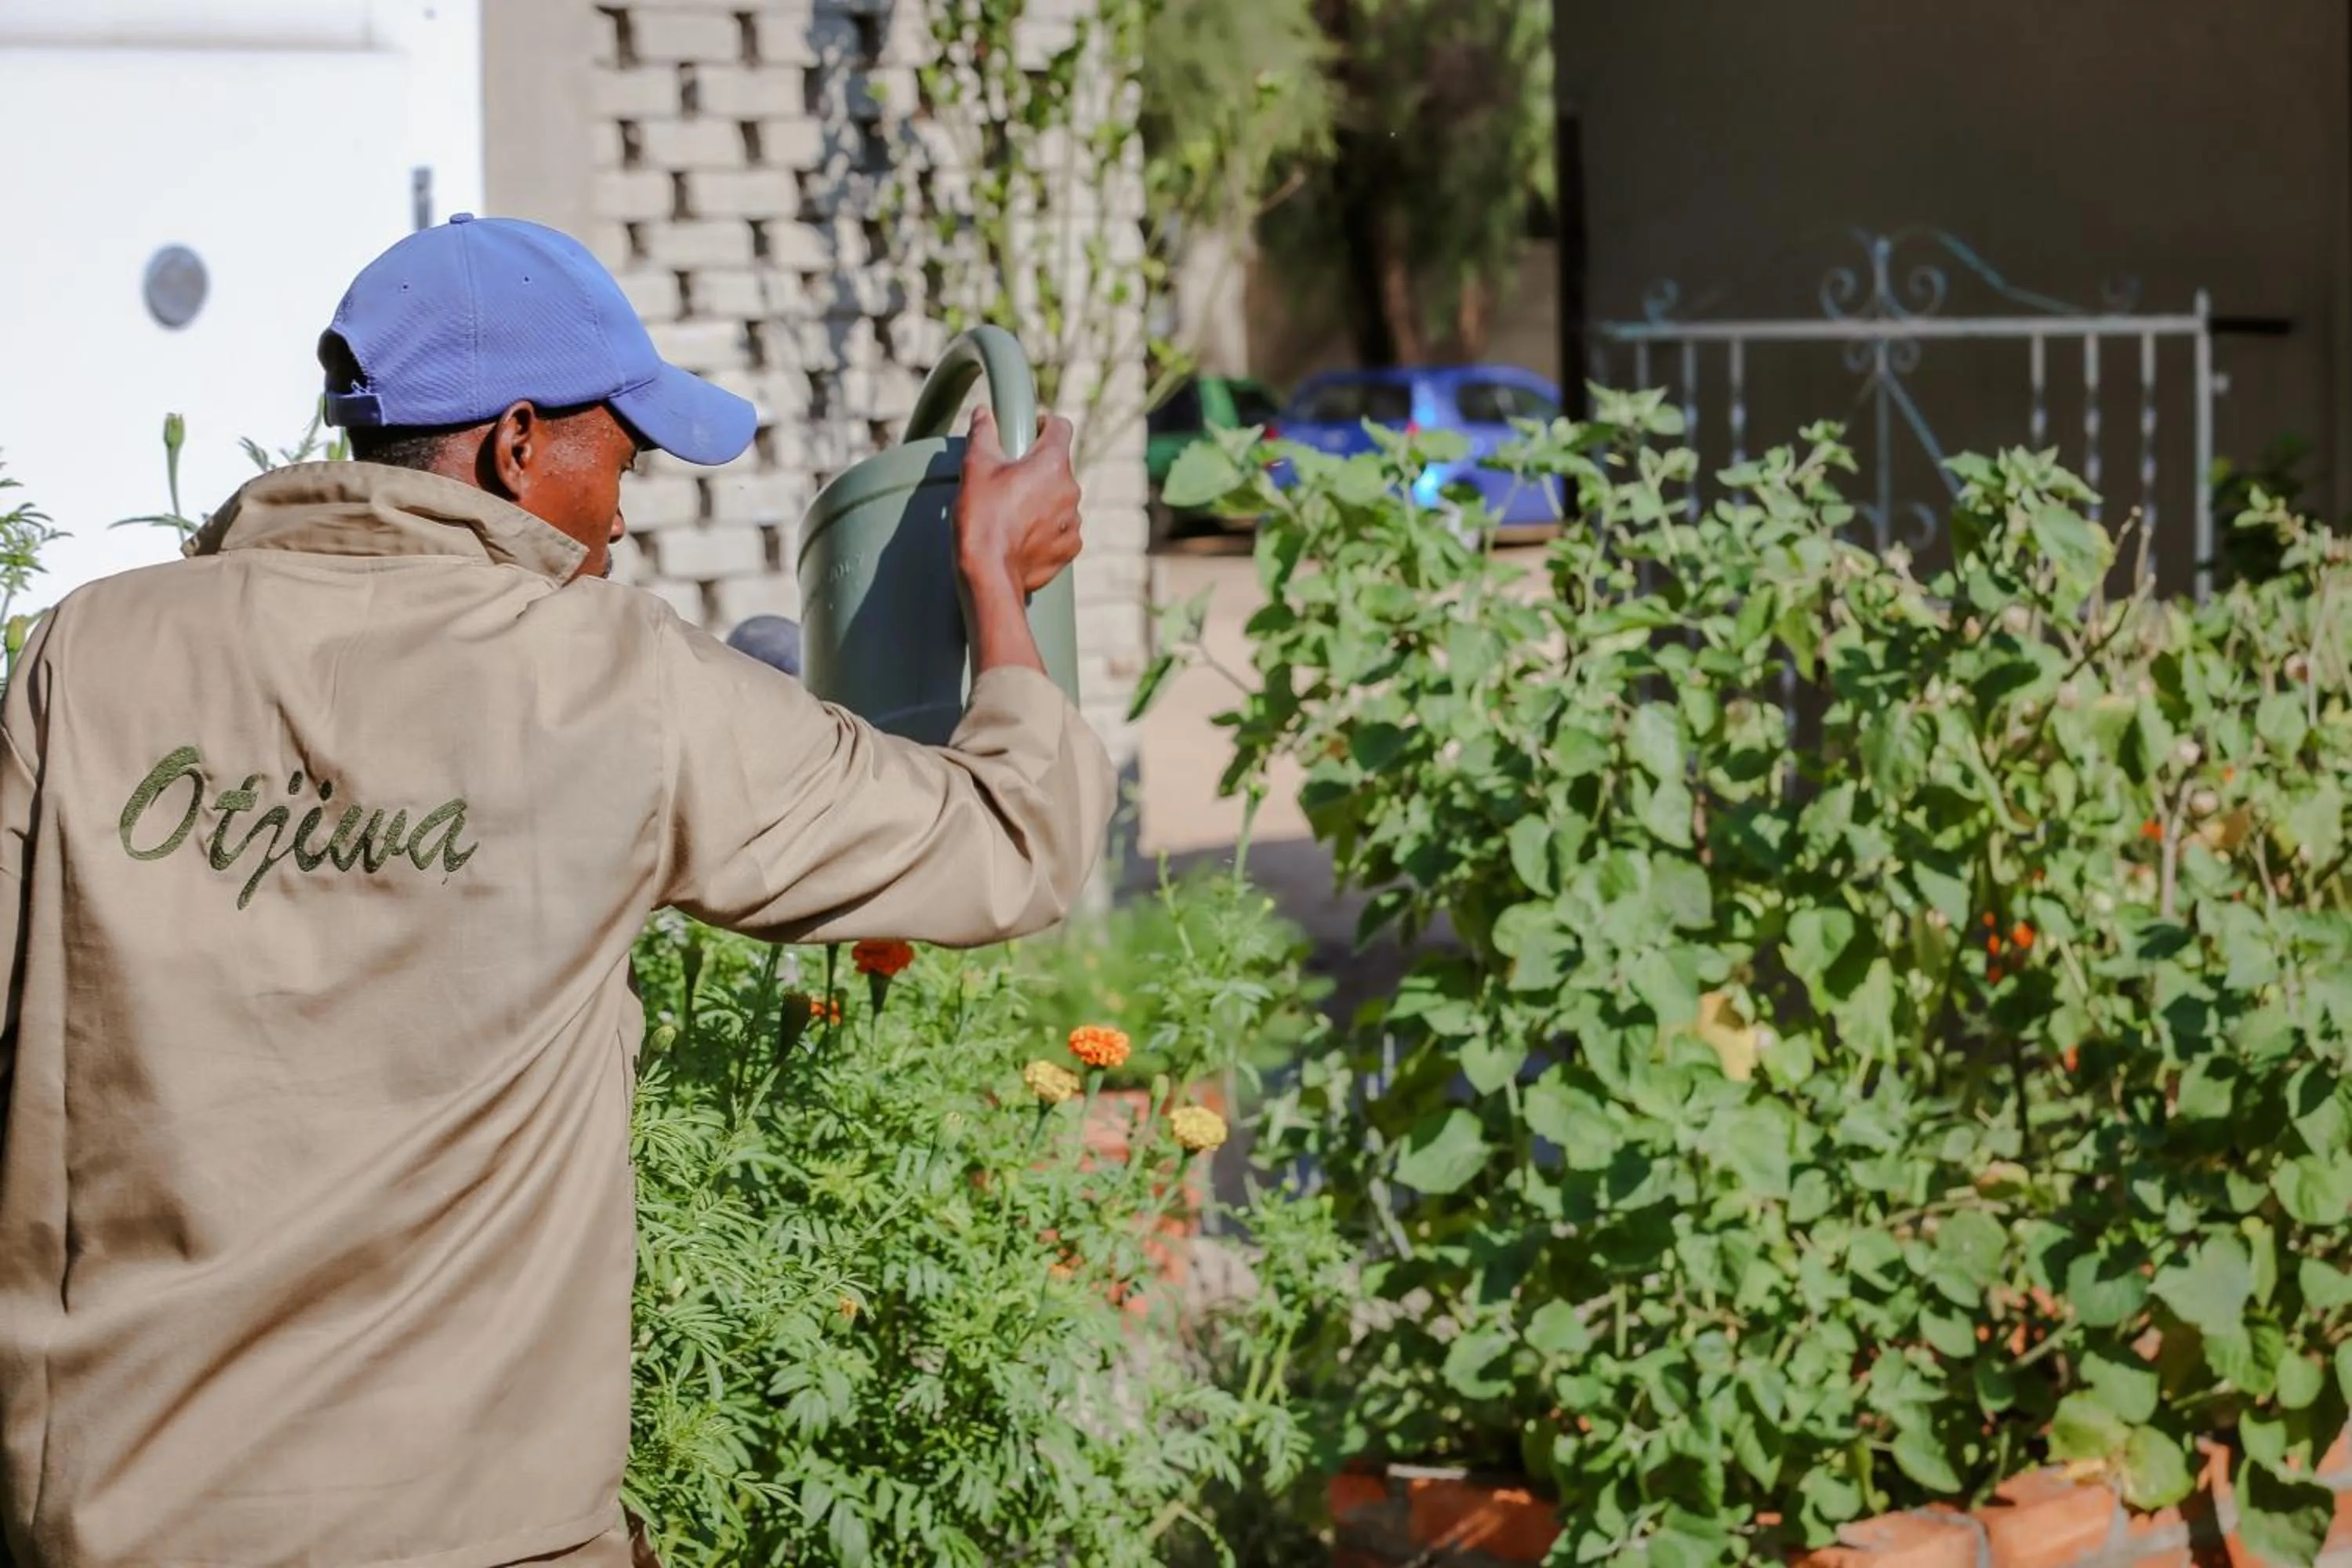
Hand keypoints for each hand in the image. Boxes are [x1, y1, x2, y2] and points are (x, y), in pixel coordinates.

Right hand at [953, 407, 1082, 599]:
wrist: (989, 573)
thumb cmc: (982, 516)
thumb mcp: (975, 467)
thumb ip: (982, 433)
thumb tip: (983, 413)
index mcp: (1053, 462)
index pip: (1061, 427)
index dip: (1044, 425)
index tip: (1027, 435)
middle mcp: (1071, 489)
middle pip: (1058, 467)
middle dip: (1036, 469)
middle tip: (1008, 482)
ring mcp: (1073, 521)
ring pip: (1060, 499)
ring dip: (1042, 501)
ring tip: (1013, 514)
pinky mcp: (1070, 548)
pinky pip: (1061, 530)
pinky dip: (1046, 530)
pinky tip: (1022, 537)